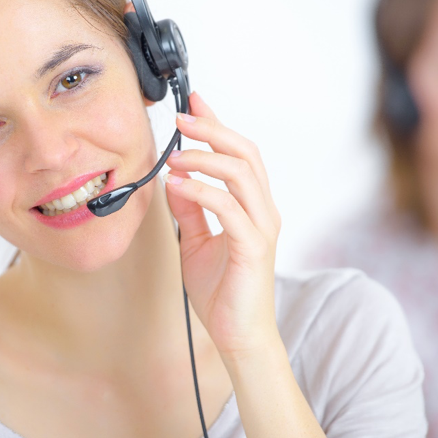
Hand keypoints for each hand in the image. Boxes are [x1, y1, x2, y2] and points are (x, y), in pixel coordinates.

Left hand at [164, 91, 280, 360]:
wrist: (237, 336)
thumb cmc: (221, 292)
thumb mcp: (195, 241)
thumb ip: (189, 210)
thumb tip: (174, 179)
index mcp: (252, 206)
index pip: (239, 154)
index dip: (218, 124)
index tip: (194, 100)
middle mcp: (263, 211)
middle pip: (246, 154)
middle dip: (213, 129)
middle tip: (182, 115)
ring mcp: (261, 228)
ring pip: (241, 174)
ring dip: (205, 158)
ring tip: (174, 155)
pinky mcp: (253, 248)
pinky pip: (229, 209)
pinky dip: (202, 192)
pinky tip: (178, 186)